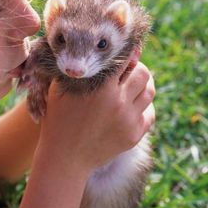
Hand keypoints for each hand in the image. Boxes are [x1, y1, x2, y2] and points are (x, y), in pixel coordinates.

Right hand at [37, 58, 154, 172]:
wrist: (65, 157)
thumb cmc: (58, 118)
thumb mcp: (60, 88)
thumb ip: (78, 68)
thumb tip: (94, 51)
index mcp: (100, 87)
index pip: (124, 59)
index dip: (126, 52)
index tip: (124, 50)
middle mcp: (118, 102)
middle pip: (143, 73)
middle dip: (136, 68)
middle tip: (128, 69)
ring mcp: (128, 120)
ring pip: (149, 91)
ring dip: (142, 85)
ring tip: (131, 85)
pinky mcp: (134, 135)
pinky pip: (149, 113)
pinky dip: (143, 105)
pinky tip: (131, 104)